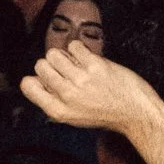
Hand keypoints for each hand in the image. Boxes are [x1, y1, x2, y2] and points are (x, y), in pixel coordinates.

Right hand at [20, 41, 163, 140]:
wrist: (135, 113)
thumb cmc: (106, 114)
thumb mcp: (75, 117)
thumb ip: (56, 100)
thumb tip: (38, 79)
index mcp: (58, 111)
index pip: (27, 85)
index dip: (37, 78)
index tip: (51, 79)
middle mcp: (66, 96)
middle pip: (41, 65)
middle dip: (53, 64)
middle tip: (68, 70)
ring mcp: (80, 80)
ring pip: (54, 53)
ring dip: (66, 55)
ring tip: (79, 64)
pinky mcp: (94, 66)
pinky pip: (74, 46)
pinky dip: (80, 49)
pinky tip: (89, 59)